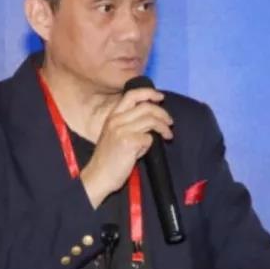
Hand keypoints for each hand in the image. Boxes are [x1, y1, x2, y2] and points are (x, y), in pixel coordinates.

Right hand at [80, 88, 172, 207]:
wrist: (99, 176)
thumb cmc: (110, 158)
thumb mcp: (117, 135)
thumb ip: (131, 124)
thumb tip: (153, 120)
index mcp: (113, 116)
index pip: (131, 95)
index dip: (149, 93)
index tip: (160, 97)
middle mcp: (116, 120)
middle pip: (146, 107)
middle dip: (163, 113)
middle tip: (170, 122)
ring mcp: (122, 130)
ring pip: (151, 120)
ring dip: (164, 128)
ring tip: (168, 135)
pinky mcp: (129, 142)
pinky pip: (149, 138)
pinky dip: (151, 144)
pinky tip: (145, 151)